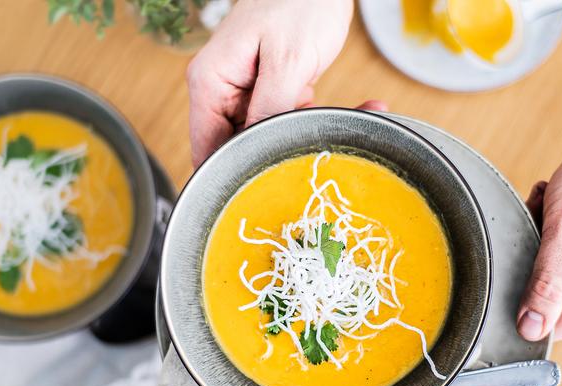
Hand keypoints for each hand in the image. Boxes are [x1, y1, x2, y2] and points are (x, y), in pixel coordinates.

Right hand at [187, 0, 353, 165]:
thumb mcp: (288, 59)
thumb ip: (271, 108)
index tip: (267, 190)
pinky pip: (286, 119)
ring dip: (303, 136)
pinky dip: (315, 119)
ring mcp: (244, 92)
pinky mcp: (269, 91)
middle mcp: (220, 91)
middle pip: (237, 147)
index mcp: (210, 82)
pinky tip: (354, 111)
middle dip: (276, 154)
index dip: (233, 174)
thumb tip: (258, 149)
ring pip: (266, 136)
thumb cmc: (299, 2)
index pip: (207, 149)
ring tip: (346, 123)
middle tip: (319, 153)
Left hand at [518, 139, 561, 340]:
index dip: (521, 294)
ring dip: (541, 240)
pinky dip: (554, 233)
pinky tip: (559, 207)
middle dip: (532, 259)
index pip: (544, 328)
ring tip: (552, 206)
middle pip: (545, 299)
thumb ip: (547, 284)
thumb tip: (530, 330)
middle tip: (542, 218)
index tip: (528, 251)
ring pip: (550, 275)